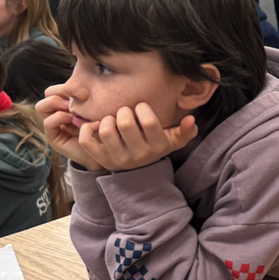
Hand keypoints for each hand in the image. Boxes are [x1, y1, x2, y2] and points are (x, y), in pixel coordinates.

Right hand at [36, 88, 104, 170]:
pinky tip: (75, 121)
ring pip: (41, 106)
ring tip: (73, 110)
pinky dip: (60, 118)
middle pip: (47, 94)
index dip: (64, 86)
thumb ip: (90, 94)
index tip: (82, 89)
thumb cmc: (108, 124)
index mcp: (69, 103)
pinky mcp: (54, 137)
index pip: (56, 88)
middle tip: (74, 99)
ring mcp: (55, 125)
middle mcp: (59, 112)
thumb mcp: (99, 105)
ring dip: (57, 104)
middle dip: (59, 93)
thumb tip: (82, 80)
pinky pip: (48, 122)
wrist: (110, 149)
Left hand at [78, 103, 197, 172]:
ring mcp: (117, 158)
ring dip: (107, 119)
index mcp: (156, 146)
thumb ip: (185, 131)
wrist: (139, 172)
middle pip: (125, 123)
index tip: (141, 107)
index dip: (143, 108)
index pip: (149, 122)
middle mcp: (137, 154)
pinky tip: (96, 125)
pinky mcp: (100, 159)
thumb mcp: (173, 141)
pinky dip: (87, 129)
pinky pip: (87, 141)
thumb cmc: (155, 147)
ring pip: (106, 130)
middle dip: (124, 110)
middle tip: (126, 111)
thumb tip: (191, 119)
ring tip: (113, 119)